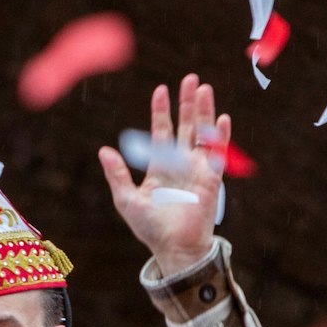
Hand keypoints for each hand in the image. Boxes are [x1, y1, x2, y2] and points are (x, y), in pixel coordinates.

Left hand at [97, 74, 227, 276]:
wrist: (173, 247)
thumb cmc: (150, 227)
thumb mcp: (126, 199)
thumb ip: (117, 174)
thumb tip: (103, 150)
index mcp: (160, 166)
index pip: (161, 132)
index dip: (161, 111)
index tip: (160, 89)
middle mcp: (180, 164)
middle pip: (185, 126)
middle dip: (187, 103)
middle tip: (190, 79)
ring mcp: (197, 169)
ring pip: (202, 133)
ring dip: (204, 112)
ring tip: (204, 88)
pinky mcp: (211, 179)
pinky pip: (218, 153)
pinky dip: (220, 136)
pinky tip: (222, 119)